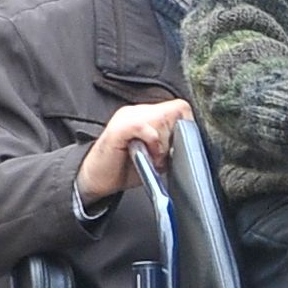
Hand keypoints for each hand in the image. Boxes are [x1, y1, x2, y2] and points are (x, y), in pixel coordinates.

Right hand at [74, 98, 192, 204]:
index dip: (185, 127)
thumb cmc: (125, 170)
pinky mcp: (118, 128)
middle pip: (174, 111)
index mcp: (148, 115)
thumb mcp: (156, 158)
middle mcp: (138, 111)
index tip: (179, 147)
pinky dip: (151, 142)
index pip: (179, 108)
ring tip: (154, 158)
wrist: (95, 180)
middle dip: (174, 137)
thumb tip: (192, 147)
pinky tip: (147, 155)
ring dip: (163, 142)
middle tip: (163, 156)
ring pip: (161, 117)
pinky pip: (143, 126)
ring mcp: (127, 117)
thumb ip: (171, 147)